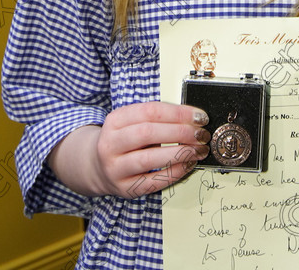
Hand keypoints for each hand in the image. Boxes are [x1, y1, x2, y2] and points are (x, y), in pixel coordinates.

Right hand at [90, 101, 209, 197]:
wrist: (97, 166)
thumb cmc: (123, 140)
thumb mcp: (132, 121)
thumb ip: (157, 118)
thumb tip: (193, 119)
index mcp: (115, 120)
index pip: (150, 111)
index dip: (179, 113)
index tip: (200, 116)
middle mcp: (111, 143)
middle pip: (149, 133)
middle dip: (181, 132)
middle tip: (202, 134)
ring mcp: (115, 168)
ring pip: (149, 159)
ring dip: (180, 153)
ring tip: (198, 150)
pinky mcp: (124, 188)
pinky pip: (152, 182)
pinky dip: (174, 173)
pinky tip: (188, 165)